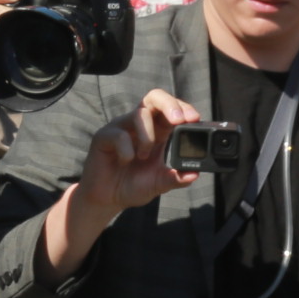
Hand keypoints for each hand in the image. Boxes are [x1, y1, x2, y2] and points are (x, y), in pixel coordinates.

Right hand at [37, 89, 200, 279]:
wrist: (107, 200)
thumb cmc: (133, 186)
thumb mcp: (160, 183)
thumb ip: (177, 178)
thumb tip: (194, 174)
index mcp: (158, 130)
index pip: (172, 108)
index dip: (184, 108)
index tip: (195, 119)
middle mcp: (140, 125)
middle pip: (155, 97)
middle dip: (170, 104)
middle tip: (179, 120)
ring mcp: (121, 128)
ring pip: (139, 114)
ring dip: (147, 136)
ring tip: (144, 156)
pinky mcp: (104, 136)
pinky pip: (119, 135)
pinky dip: (127, 151)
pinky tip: (125, 162)